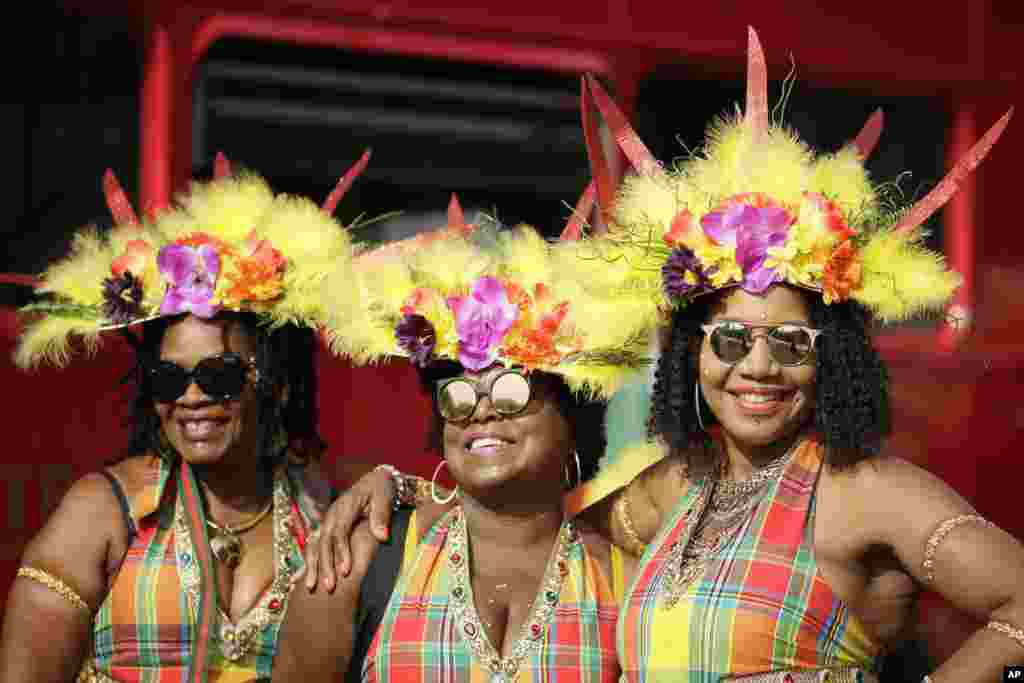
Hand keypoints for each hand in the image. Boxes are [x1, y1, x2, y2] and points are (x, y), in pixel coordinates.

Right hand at [293, 467, 396, 591]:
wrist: (373, 481)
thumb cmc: (380, 490)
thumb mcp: (384, 498)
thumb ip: (381, 516)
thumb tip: (382, 536)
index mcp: (345, 506)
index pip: (340, 532)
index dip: (341, 552)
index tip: (345, 571)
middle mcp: (331, 514)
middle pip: (324, 541)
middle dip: (325, 565)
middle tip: (330, 587)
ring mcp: (326, 521)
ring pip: (315, 545)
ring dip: (313, 566)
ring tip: (312, 588)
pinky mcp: (325, 528)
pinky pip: (313, 546)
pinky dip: (307, 562)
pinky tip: (300, 580)